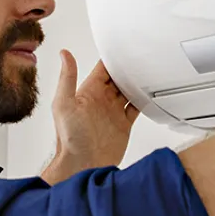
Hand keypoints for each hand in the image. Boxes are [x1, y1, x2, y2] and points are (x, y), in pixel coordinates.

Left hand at [40, 49, 138, 183]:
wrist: (82, 166)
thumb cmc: (69, 139)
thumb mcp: (64, 104)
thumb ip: (67, 79)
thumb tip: (65, 54)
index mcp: (88, 93)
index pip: (103, 69)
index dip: (113, 59)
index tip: (124, 49)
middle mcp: (102, 101)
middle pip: (119, 78)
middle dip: (129, 68)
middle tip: (142, 58)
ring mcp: (113, 112)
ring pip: (129, 91)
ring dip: (137, 83)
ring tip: (149, 73)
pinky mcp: (123, 124)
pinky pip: (136, 108)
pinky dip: (144, 101)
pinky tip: (150, 95)